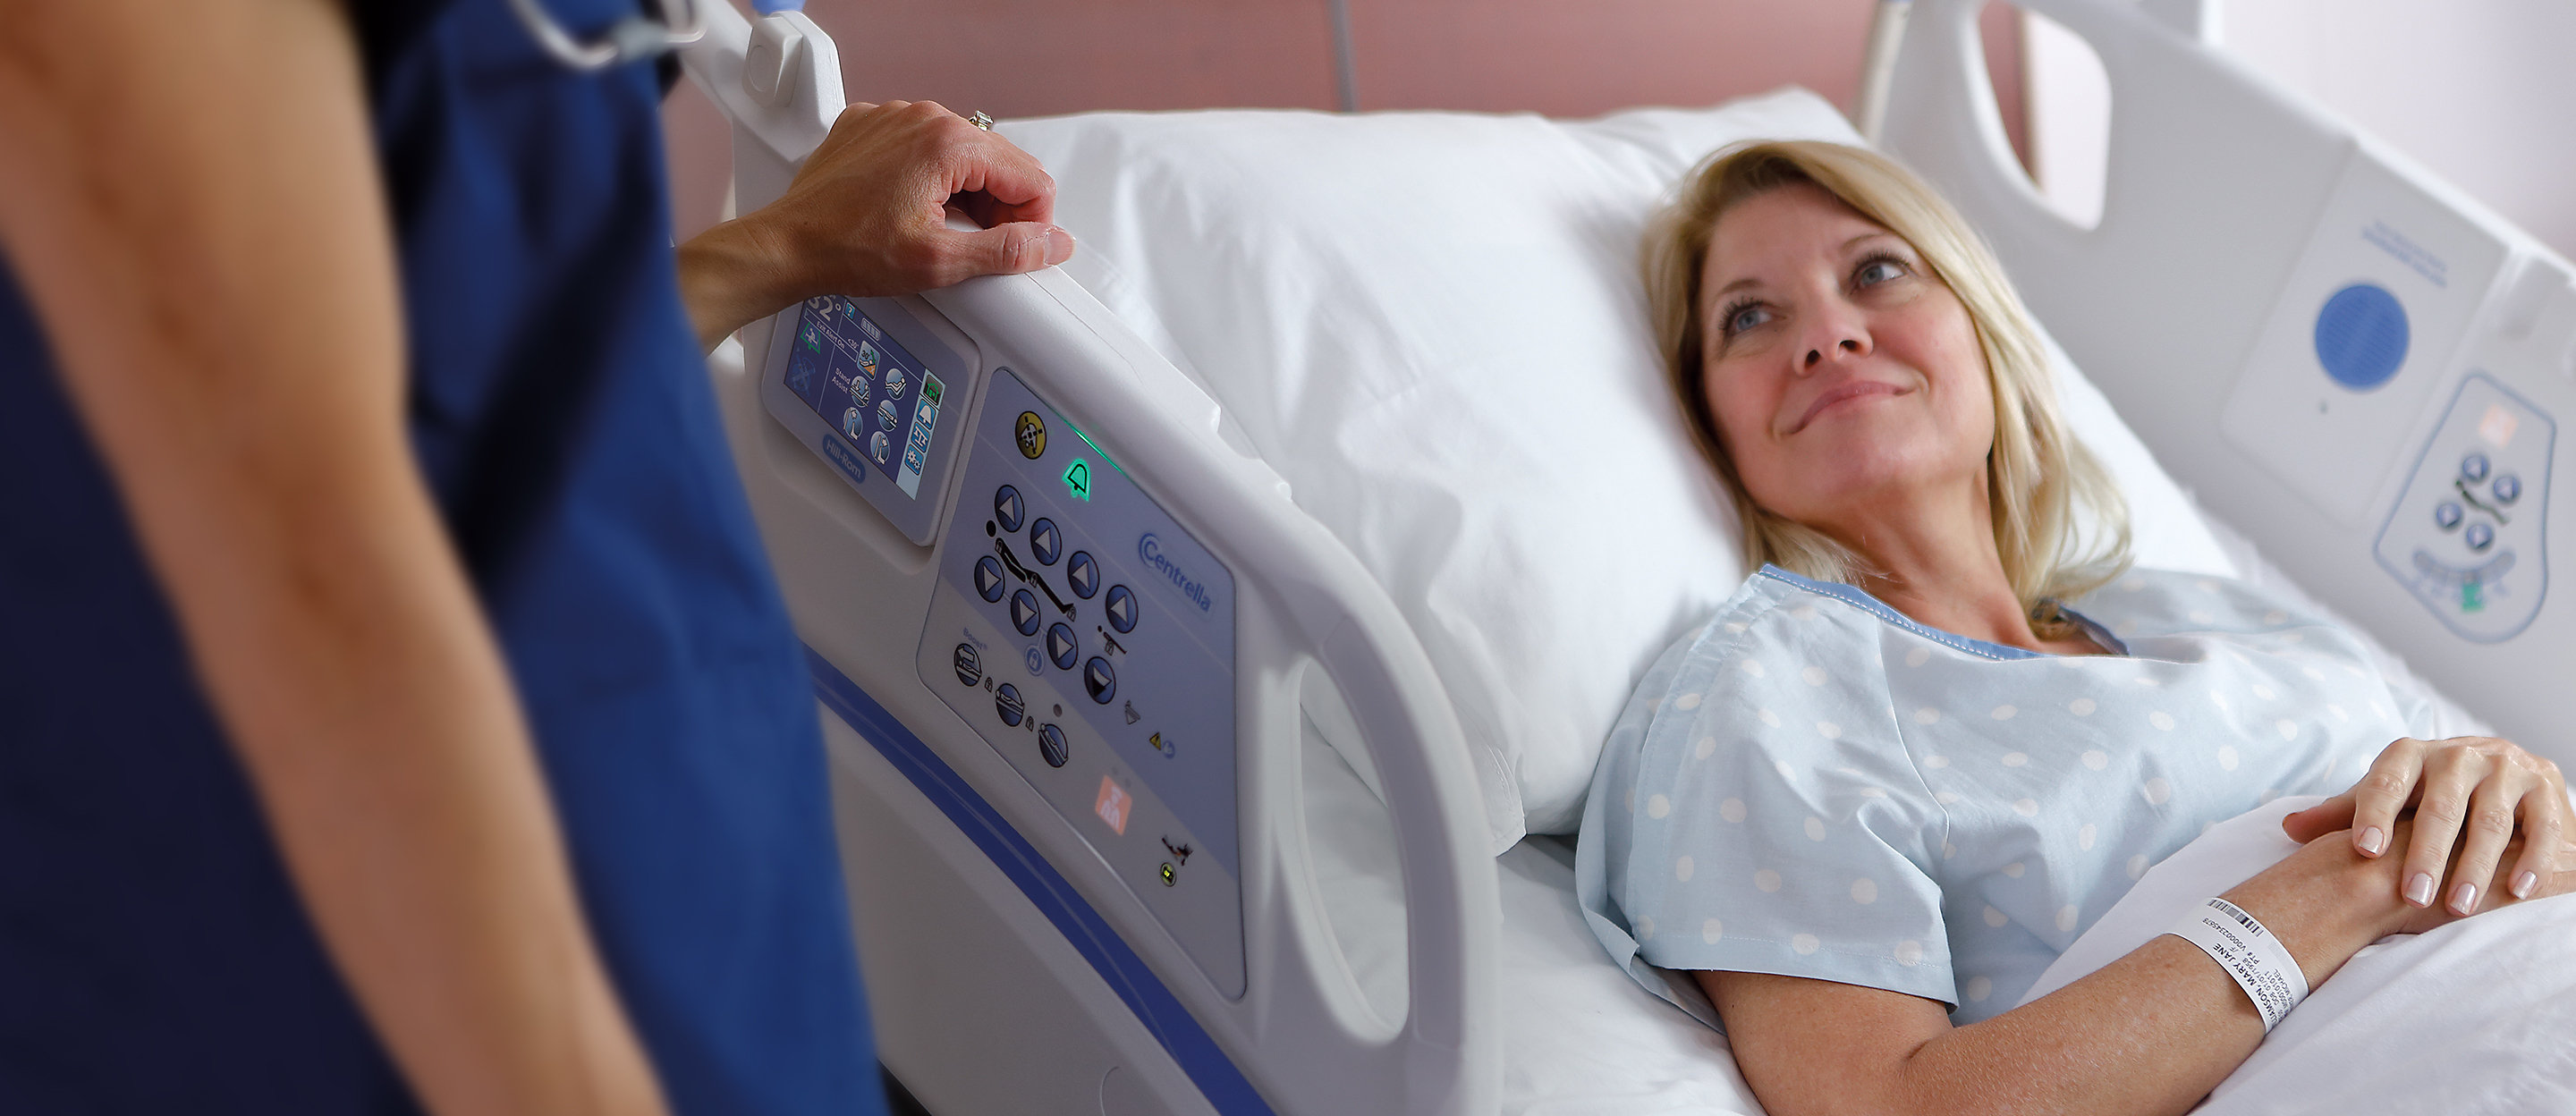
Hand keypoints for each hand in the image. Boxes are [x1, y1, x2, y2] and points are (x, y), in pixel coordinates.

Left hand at [675, 99, 1073, 347]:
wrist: (786, 244)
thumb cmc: (848, 249)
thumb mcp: (938, 262)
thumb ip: (1007, 252)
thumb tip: (1051, 244)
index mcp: (949, 143)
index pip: (1031, 177)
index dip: (1034, 222)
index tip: (1014, 249)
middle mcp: (924, 117)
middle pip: (1000, 162)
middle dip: (1000, 208)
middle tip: (974, 247)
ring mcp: (896, 117)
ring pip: (965, 154)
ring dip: (967, 194)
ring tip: (938, 231)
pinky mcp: (873, 126)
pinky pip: (924, 146)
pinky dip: (931, 177)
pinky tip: (911, 209)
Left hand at [2282, 736, 2569, 915]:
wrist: (2500, 772)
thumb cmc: (2427, 794)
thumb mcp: (2388, 798)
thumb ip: (2344, 813)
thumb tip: (2288, 827)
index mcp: (2410, 755)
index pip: (2386, 782)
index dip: (2373, 814)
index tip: (2364, 851)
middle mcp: (2459, 754)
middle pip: (2441, 806)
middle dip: (2427, 853)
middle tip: (2413, 896)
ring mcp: (2505, 767)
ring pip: (2490, 819)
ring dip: (2476, 866)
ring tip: (2458, 907)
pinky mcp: (2545, 784)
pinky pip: (2542, 825)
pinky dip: (2532, 859)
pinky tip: (2517, 892)